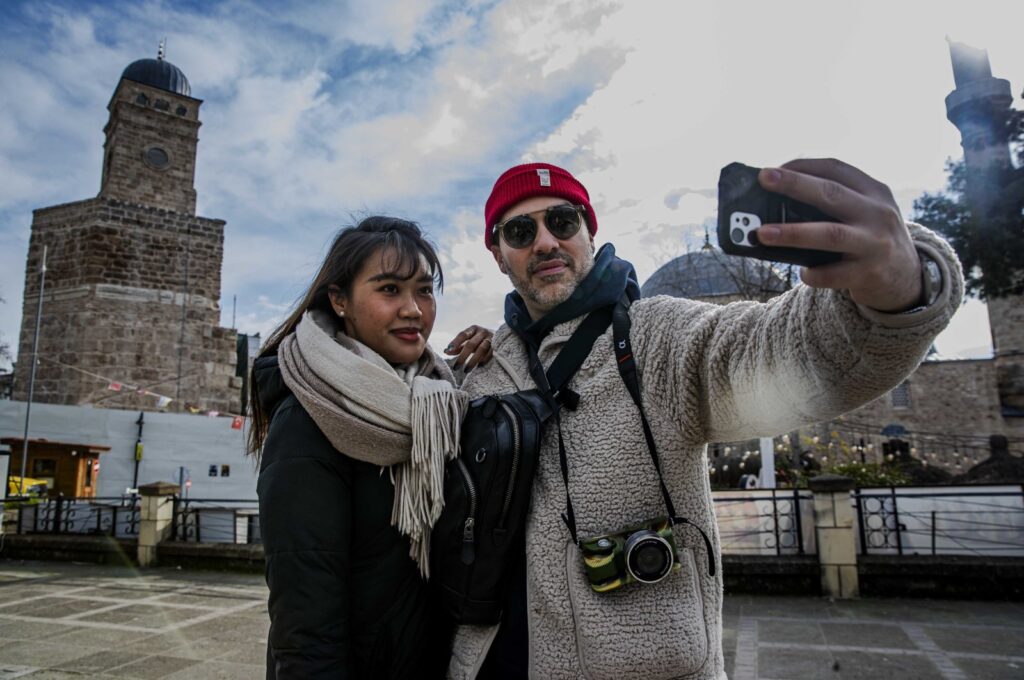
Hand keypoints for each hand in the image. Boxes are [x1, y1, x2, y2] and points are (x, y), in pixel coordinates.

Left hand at [444, 325, 493, 370]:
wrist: (501, 337)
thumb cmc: (480, 340)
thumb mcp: (469, 341)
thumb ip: (458, 346)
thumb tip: (446, 351)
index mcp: (473, 329)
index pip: (463, 335)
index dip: (456, 342)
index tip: (449, 349)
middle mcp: (482, 332)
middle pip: (471, 344)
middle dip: (463, 356)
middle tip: (456, 367)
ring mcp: (491, 338)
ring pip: (481, 350)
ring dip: (473, 361)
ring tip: (466, 370)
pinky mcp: (498, 346)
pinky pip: (490, 354)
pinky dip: (484, 360)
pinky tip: (478, 366)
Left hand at [754, 158, 922, 311]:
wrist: (908, 278)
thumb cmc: (871, 240)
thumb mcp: (864, 213)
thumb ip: (834, 206)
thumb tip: (775, 208)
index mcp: (874, 191)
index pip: (836, 169)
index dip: (803, 166)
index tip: (773, 170)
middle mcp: (878, 213)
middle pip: (831, 194)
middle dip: (795, 184)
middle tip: (764, 178)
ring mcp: (875, 243)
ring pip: (829, 234)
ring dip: (793, 233)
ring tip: (762, 233)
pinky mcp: (870, 273)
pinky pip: (834, 274)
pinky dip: (814, 273)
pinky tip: (803, 273)